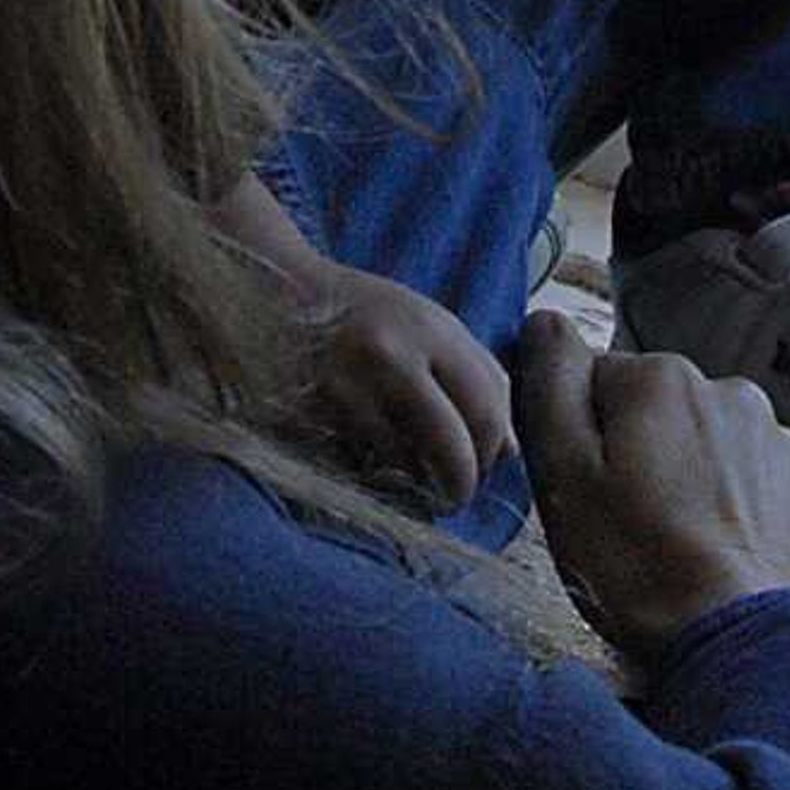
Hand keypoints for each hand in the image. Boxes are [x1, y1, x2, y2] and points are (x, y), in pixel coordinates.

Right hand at [300, 263, 512, 510]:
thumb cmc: (366, 313)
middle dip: (461, 485)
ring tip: (410, 478)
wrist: (279, 293)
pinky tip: (368, 464)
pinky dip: (369, 476)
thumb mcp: (430, 326)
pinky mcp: (308, 417)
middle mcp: (390, 358)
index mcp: (429, 330)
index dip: (492, 452)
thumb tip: (510, 450)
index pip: (486, 409)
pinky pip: (354, 468)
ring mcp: (346, 391)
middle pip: (451, 448)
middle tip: (456, 496)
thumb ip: (478, 377)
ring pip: (402, 467)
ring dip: (412, 486)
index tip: (485, 467)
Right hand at [512, 309, 789, 658]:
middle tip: (629, 531)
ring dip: (692, 484)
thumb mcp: (566, 477)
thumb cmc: (642, 568)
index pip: (595, 382)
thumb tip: (545, 320)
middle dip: (640, 458)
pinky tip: (724, 561)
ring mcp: (781, 443)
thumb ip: (551, 386)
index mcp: (662, 379)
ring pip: (711, 449)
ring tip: (679, 553)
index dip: (581, 439)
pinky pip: (759, 489)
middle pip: (658, 414)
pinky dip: (739, 514)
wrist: (749, 645)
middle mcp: (730, 391)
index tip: (586, 494)